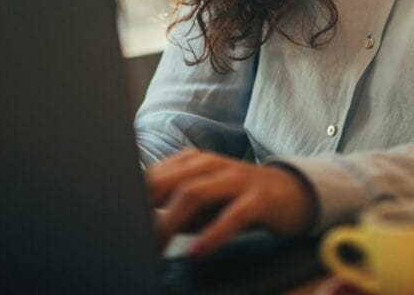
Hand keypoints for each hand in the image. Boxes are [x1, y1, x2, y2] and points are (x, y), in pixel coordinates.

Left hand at [145, 148, 315, 255]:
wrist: (293, 193)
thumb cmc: (238, 199)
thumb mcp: (204, 202)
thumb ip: (174, 208)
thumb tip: (142, 224)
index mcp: (195, 161)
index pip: (156, 175)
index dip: (136, 197)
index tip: (121, 220)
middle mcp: (213, 164)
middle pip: (170, 181)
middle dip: (148, 210)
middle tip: (135, 240)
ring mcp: (237, 178)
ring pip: (196, 193)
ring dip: (172, 223)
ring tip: (159, 248)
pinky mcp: (259, 197)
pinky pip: (232, 215)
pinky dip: (211, 234)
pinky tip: (197, 252)